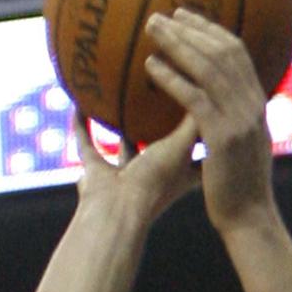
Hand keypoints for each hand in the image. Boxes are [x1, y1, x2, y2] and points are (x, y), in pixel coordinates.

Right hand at [70, 106, 200, 232]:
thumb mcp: (183, 142)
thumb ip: (193, 114)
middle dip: (165, 130)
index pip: (201, 155)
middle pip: (162, 150)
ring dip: (122, 125)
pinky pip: (86, 143)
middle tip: (168, 99)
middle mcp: (151, 177)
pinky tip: (79, 102)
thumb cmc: (155, 181)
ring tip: (124, 96)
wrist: (116, 211)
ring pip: (124, 146)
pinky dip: (81, 125)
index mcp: (178, 175)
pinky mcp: (94, 174)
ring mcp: (121, 176)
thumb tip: (203, 80)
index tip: (212, 113)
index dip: (209, 137)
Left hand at [144, 10, 276, 235]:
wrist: (250, 219)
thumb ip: (232, 125)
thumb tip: (214, 115)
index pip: (237, 54)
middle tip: (163, 13)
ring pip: (208, 68)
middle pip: (223, 51)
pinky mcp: (222, 137)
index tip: (187, 17)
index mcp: (256, 104)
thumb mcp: (241, 150)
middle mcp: (251, 104)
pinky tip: (151, 68)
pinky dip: (173, 79)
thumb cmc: (238, 192)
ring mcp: (239, 118)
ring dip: (178, 44)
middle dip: (192, 27)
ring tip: (151, 30)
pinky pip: (194, 99)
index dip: (211, 31)